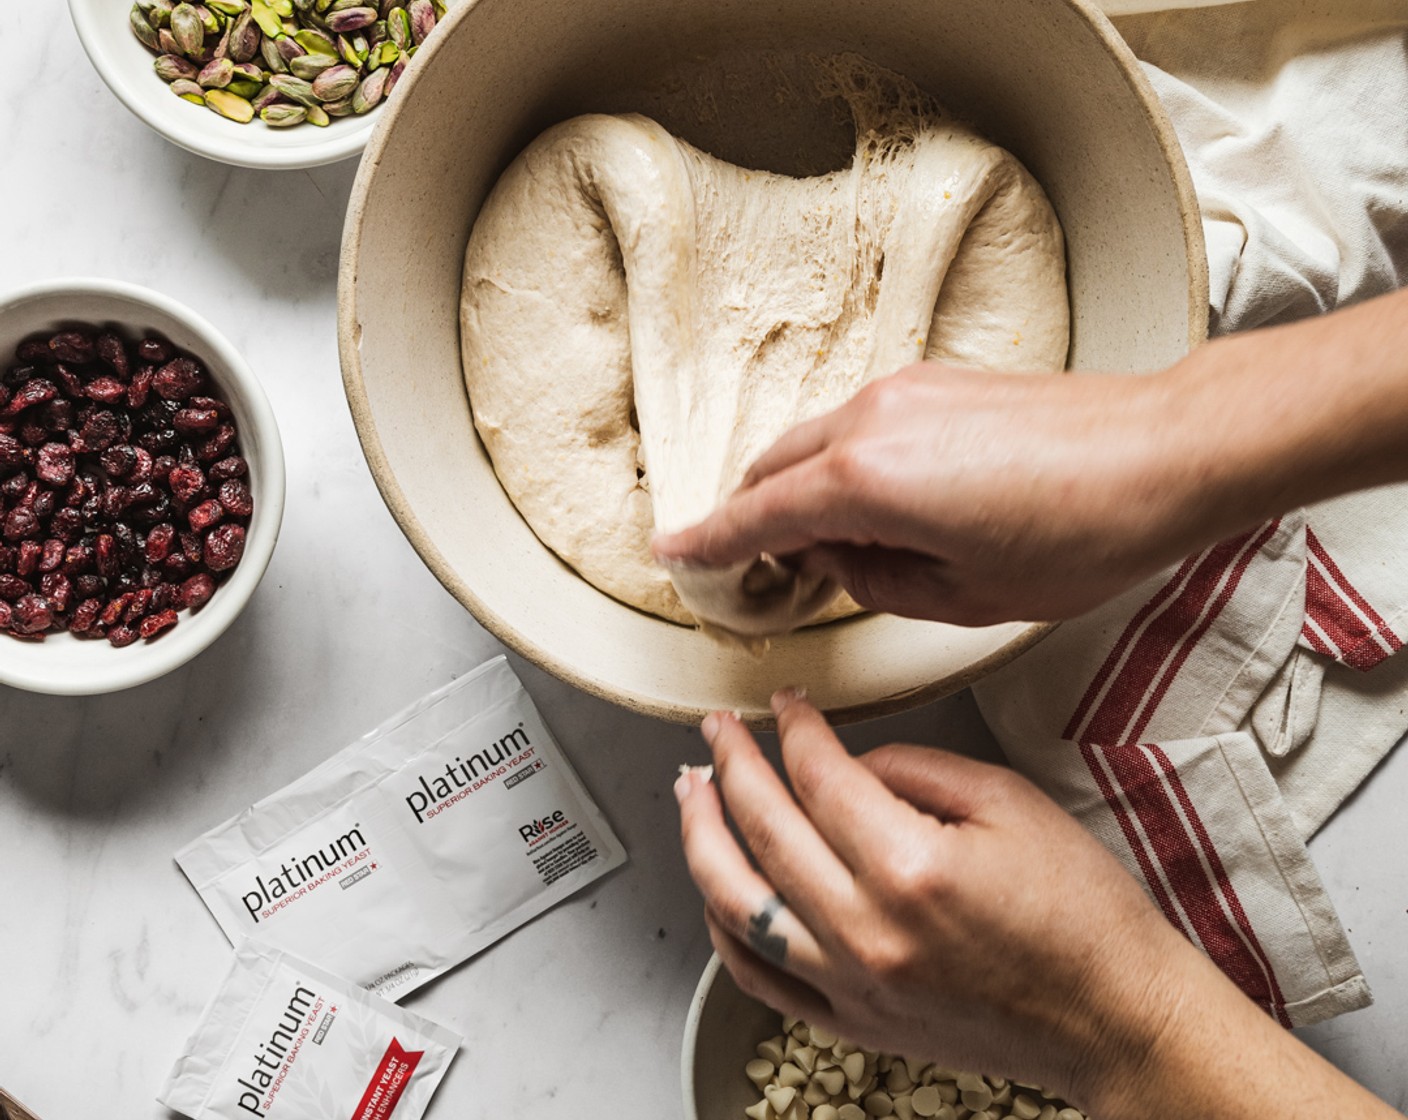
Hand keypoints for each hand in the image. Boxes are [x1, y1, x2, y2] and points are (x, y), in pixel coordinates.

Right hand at [656, 290, 1407, 626]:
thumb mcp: (965, 596)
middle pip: (773, 470)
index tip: (675, 555)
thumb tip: (841, 562)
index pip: (758, 515)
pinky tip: (885, 507)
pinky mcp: (935, 381)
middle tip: (767, 574)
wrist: (1164, 451)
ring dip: (803, 492)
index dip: (709, 543)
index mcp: (867, 481)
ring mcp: (904, 391)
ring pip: (813, 444)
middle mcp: (872, 421)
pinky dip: (843, 466)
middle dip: (755, 520)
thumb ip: (877, 581)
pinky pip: (856, 426)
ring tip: (844, 550)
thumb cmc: (1082, 529)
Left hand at [675, 689, 1183, 1103]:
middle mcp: (869, 930)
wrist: (1114, 1018)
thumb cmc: (1081, 913)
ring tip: (691, 795)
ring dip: (702, 840)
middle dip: (730, 764)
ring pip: (738, 904)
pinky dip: (724, 930)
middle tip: (717, 729)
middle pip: (764, 829)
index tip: (787, 702)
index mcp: (912, 866)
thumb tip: (845, 764)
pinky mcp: (854, 1022)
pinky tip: (717, 891)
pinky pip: (759, 976)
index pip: (820, 775)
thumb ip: (914, 768)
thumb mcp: (1009, 802)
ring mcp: (853, 983)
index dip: (794, 727)